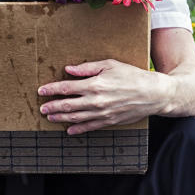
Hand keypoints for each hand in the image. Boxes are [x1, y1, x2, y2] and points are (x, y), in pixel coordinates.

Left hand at [37, 59, 171, 134]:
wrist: (153, 94)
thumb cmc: (133, 76)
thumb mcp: (110, 65)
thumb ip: (87, 68)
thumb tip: (69, 69)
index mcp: (95, 84)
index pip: (67, 87)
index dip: (52, 89)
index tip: (42, 90)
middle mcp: (96, 100)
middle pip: (68, 105)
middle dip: (52, 106)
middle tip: (42, 108)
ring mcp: (102, 113)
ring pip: (75, 117)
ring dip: (61, 117)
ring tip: (50, 117)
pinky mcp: (109, 121)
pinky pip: (89, 127)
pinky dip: (77, 129)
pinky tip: (69, 129)